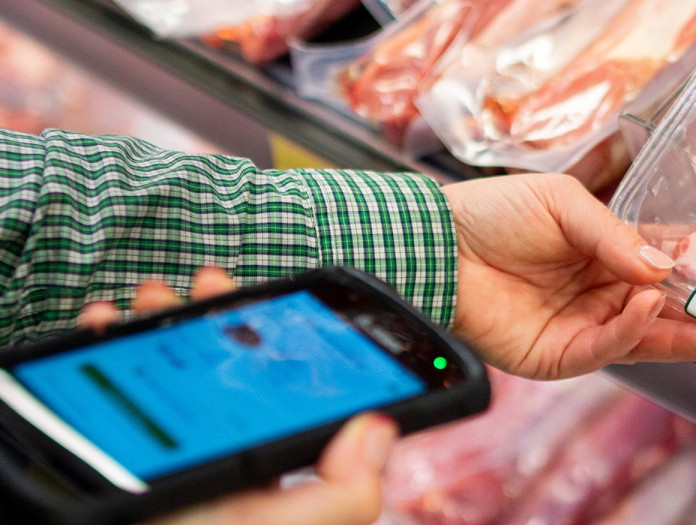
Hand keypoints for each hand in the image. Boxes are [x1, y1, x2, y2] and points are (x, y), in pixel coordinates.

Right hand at [78, 268, 398, 524]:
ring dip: (160, 318)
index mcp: (268, 465)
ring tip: (153, 295)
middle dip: (217, 315)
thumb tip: (379, 428)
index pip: (288, 393)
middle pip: (225, 366)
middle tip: (210, 283)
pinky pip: (106, 383)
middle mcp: (218, 451)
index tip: (280, 301)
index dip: (286, 342)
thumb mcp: (291, 523)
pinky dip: (103, 344)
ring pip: (167, 364)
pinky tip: (104, 321)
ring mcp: (161, 443)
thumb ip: (347, 490)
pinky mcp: (106, 440)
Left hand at [442, 173, 695, 379]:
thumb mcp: (565, 204)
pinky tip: (649, 308)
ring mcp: (582, 327)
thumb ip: (616, 236)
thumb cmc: (495, 215)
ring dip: (681, 334)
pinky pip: (605, 349)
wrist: (439, 246)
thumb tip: (665, 267)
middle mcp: (600, 294)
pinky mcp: (558, 356)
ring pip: (644, 337)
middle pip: (663, 310)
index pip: (663, 266)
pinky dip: (632, 332)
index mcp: (606, 255)